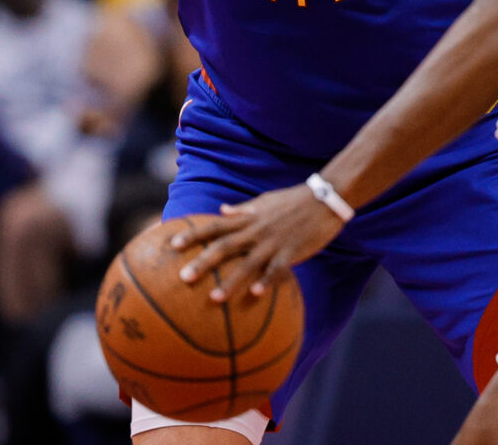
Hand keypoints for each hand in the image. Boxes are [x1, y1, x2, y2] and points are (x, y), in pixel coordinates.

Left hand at [171, 183, 345, 302]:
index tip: (172, 245)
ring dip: (230, 281)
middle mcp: (256, 230)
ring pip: (247, 263)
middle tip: (182, 277)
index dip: (193, 235)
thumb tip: (222, 210)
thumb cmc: (293, 201)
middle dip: (203, 261)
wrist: (325, 198)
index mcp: (248, 218)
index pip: (215, 226)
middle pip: (224, 246)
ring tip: (213, 298)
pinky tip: (256, 295)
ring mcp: (273, 242)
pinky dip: (266, 281)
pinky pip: (277, 270)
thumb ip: (242, 210)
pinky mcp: (292, 252)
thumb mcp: (264, 201)